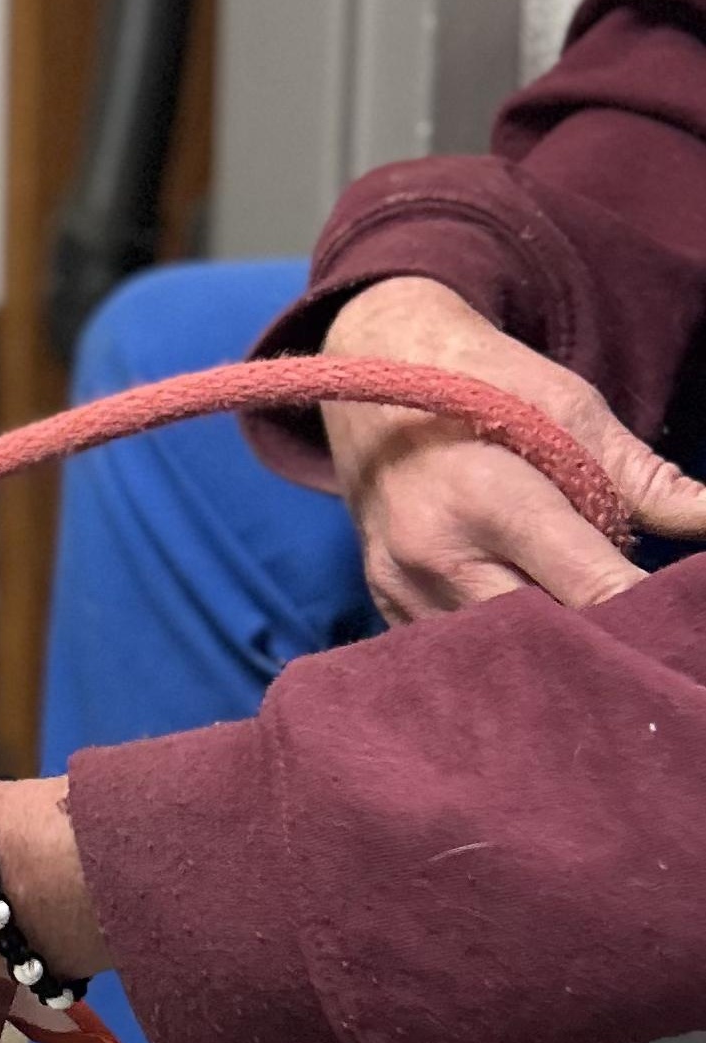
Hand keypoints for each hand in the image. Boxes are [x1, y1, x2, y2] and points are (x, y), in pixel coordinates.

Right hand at [321, 275, 705, 621]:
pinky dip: (499, 648)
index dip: (641, 611)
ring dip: (547, 648)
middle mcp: (435, 557)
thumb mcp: (570, 410)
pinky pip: (455, 651)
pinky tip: (527, 630)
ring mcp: (401, 590)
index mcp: (487, 498)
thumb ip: (642, 479)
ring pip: (496, 655)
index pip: (587, 587)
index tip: (671, 622)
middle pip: (543, 634)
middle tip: (638, 635)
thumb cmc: (482, 386)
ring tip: (584, 632)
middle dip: (596, 636)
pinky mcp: (383, 607)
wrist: (371, 389)